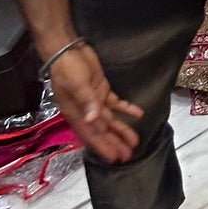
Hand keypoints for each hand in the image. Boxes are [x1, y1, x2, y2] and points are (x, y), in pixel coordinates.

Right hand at [50, 44, 141, 162]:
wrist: (68, 50)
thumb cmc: (68, 68)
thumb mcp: (77, 85)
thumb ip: (87, 102)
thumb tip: (93, 120)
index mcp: (76, 113)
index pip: (92, 134)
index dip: (103, 147)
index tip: (114, 158)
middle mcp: (85, 111)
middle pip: (102, 130)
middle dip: (114, 143)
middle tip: (128, 156)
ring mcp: (94, 101)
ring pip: (110, 120)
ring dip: (122, 130)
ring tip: (135, 141)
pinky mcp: (102, 90)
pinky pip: (115, 103)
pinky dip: (126, 109)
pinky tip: (139, 114)